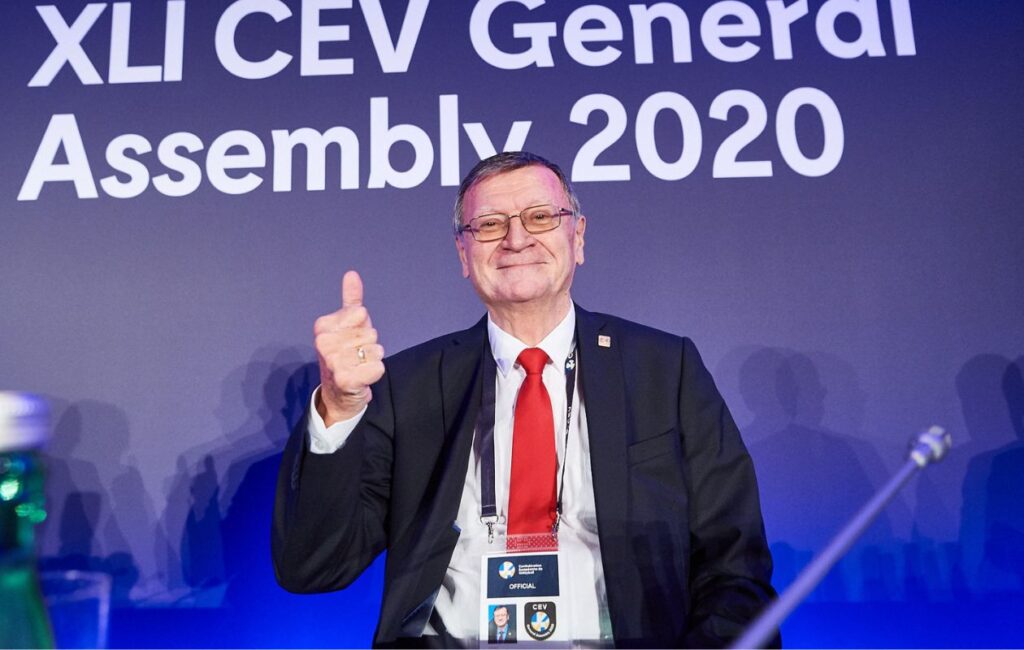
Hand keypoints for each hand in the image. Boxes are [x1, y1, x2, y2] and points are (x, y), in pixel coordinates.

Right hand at [314, 270, 385, 426]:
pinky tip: (362, 378)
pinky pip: (378, 367)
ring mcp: (333, 362)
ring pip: (376, 350)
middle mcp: (324, 343)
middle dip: (369, 345)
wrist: (338, 393)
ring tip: (358, 367)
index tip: (351, 340)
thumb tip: (352, 274)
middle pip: (371, 333)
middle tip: (355, 357)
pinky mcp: (345, 380)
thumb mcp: (347, 325)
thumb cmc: (345, 354)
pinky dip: (375, 373)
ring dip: (372, 360)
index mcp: (323, 326)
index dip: (362, 327)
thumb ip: (351, 299)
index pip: (361, 314)